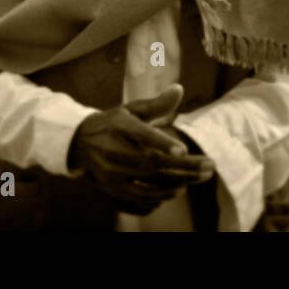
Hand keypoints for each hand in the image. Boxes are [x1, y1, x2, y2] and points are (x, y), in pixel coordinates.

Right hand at [68, 83, 214, 215]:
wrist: (78, 144)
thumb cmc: (112, 124)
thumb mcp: (131, 110)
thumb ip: (157, 104)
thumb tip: (179, 88)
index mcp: (118, 127)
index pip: (140, 135)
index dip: (161, 143)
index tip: (183, 149)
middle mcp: (113, 152)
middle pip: (151, 164)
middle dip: (184, 167)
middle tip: (210, 166)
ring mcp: (111, 175)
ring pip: (148, 185)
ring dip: (178, 183)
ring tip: (201, 177)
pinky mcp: (112, 191)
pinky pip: (140, 200)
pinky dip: (161, 197)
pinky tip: (179, 190)